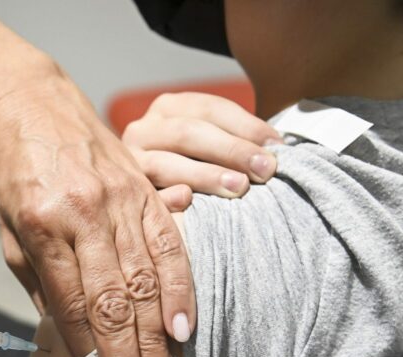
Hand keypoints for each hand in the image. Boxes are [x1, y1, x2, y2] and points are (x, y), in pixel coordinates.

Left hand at [0, 0, 195, 356]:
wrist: (37, 109)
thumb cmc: (17, 179)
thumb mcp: (11, 236)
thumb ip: (41, 288)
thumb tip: (70, 342)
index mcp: (42, 229)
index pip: (74, 306)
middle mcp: (85, 216)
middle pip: (114, 302)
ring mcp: (120, 202)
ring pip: (146, 281)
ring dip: (156, 340)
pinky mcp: (146, 192)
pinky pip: (171, 246)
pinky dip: (181, 289)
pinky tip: (185, 328)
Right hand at [122, 92, 282, 199]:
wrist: (133, 193)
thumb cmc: (191, 168)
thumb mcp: (209, 143)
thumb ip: (237, 140)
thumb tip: (278, 149)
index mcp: (169, 108)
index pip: (210, 109)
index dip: (246, 126)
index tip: (277, 147)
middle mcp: (144, 129)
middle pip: (188, 133)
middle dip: (231, 150)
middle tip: (265, 170)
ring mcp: (130, 162)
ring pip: (165, 164)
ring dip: (204, 175)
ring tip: (239, 187)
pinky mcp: (124, 194)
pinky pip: (145, 197)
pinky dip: (166, 200)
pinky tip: (187, 201)